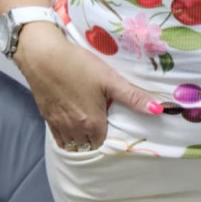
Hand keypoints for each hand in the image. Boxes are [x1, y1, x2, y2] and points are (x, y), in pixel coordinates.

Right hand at [14, 33, 161, 148]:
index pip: (105, 144)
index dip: (111, 138)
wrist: (41, 55)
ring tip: (89, 129)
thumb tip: (159, 110)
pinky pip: (58, 138)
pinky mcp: (46, 117)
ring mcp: (58, 125)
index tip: (116, 129)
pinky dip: (67, 137)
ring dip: (81, 141)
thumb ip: (133, 97)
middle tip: (104, 128)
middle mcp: (75, 130)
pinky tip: (72, 125)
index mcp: (92, 124)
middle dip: (96, 141)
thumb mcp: (109, 80)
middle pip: (89, 146)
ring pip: (72, 145)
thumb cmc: (77, 65)